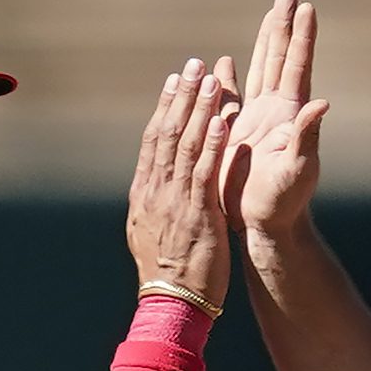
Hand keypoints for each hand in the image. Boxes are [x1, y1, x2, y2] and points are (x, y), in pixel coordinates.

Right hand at [124, 55, 248, 308]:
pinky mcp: (198, 213)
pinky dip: (215, 144)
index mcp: (144, 193)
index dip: (165, 108)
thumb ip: (155, 204)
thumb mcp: (151, 232)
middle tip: (192, 66)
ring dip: (201, 110)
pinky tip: (225, 120)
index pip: (153, 141)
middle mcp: (156, 191)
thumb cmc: (166, 273)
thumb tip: (154, 186)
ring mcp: (175, 201)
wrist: (170, 305)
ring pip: (187, 146)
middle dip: (182, 97)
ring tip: (212, 80)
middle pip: (168, 134)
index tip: (173, 81)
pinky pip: (206, 172)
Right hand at [229, 0, 331, 247]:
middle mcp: (275, 111)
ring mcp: (256, 120)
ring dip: (264, 42)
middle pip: (279, 58)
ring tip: (268, 14)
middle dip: (282, 25)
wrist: (263, 223)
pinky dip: (228, 77)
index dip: (301, 36)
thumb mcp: (297, 169)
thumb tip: (321, 104)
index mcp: (289, 114)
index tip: (304, 6)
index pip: (296, 66)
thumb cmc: (285, 201)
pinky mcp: (236, 134)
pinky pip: (231, 97)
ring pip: (260, 70)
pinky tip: (223, 62)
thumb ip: (306, 136)